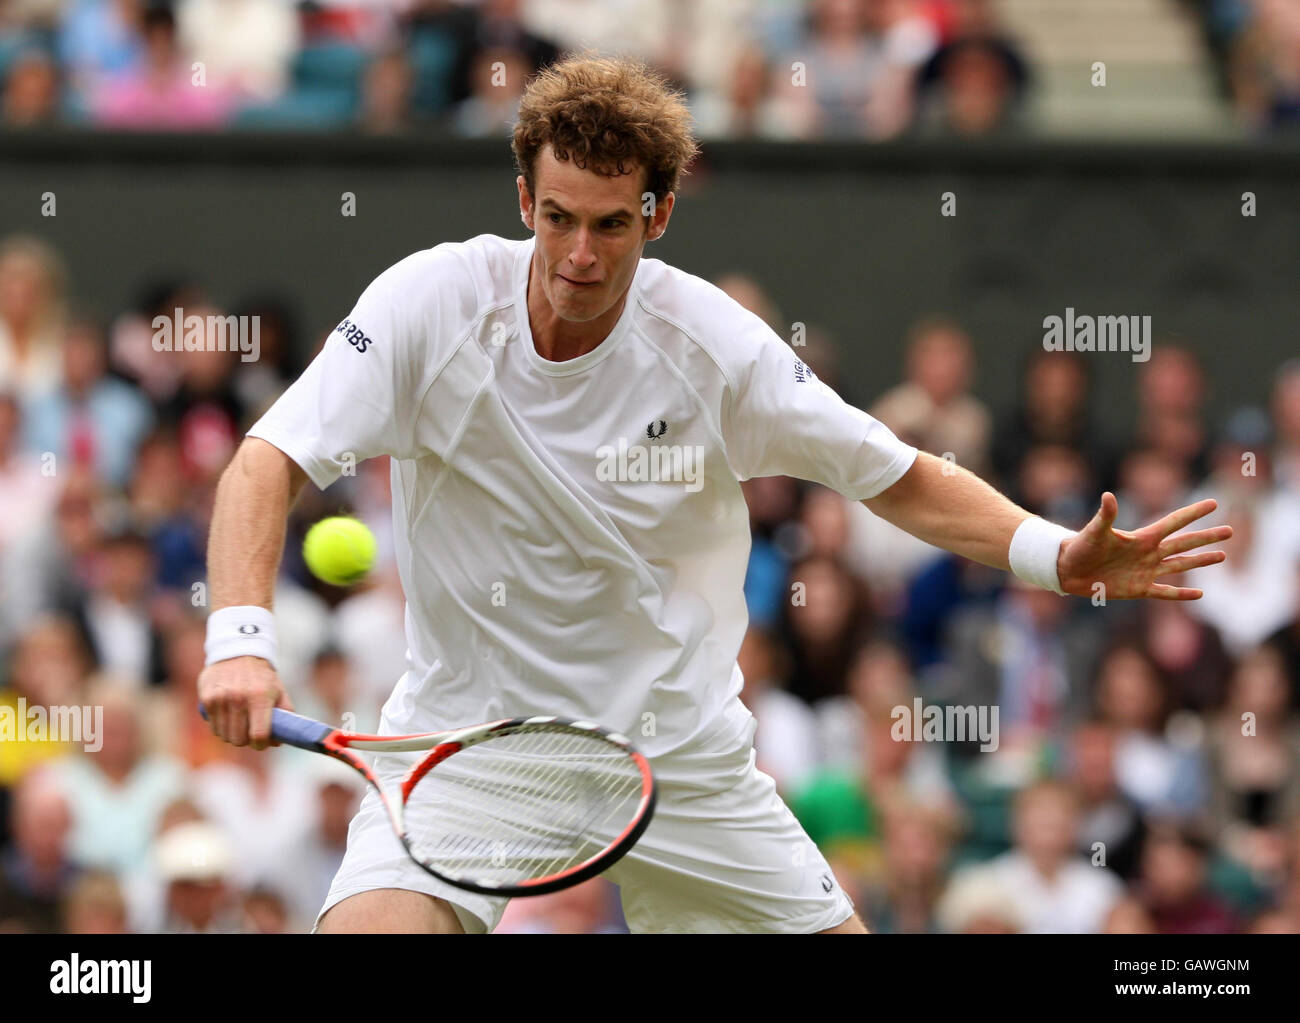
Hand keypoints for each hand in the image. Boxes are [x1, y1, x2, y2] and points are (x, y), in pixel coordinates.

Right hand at [197, 655, 292, 748]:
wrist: (238, 652)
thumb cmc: (262, 677)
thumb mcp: (279, 691)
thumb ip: (284, 716)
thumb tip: (278, 742)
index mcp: (260, 697)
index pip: (258, 735)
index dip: (260, 745)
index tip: (261, 743)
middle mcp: (239, 698)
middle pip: (239, 740)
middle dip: (246, 740)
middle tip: (249, 731)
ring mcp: (221, 699)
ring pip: (225, 735)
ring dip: (232, 734)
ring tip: (239, 722)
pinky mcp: (207, 699)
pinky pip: (213, 727)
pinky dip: (221, 726)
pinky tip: (228, 714)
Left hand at [1056, 493, 1231, 600]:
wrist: (1067, 570)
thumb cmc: (1079, 547)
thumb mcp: (1094, 531)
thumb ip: (1105, 516)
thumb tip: (1108, 496)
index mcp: (1141, 537)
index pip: (1174, 522)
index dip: (1193, 513)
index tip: (1213, 503)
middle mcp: (1148, 553)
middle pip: (1184, 543)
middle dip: (1206, 537)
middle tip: (1230, 530)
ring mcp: (1146, 571)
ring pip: (1180, 565)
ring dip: (1201, 561)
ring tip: (1222, 556)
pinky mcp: (1139, 589)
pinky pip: (1165, 591)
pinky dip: (1181, 594)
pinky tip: (1199, 594)